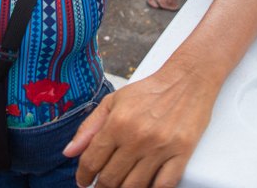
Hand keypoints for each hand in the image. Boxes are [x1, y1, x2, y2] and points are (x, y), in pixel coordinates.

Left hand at [64, 72, 214, 187]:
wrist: (187, 80)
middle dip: (102, 186)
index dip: (83, 176)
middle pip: (110, 178)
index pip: (91, 160)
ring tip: (120, 186)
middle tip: (102, 185)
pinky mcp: (182, 154)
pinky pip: (163, 186)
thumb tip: (69, 152)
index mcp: (117, 123)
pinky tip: (144, 187)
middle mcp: (137, 137)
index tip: (83, 181)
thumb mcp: (114, 101)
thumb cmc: (149, 91)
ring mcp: (160, 147)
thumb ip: (89, 127)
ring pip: (134, 187)